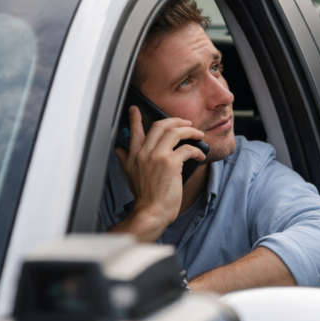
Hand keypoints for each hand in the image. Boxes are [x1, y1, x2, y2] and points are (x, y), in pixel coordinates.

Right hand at [115, 106, 206, 232]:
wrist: (152, 212)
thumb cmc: (146, 197)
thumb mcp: (131, 176)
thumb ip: (126, 160)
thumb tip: (119, 150)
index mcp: (134, 156)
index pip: (134, 132)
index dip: (135, 119)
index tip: (135, 108)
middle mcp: (144, 153)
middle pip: (159, 126)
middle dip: (175, 120)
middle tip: (186, 122)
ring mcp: (157, 157)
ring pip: (175, 132)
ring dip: (190, 131)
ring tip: (198, 135)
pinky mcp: (171, 164)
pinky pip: (187, 148)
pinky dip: (197, 150)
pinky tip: (200, 155)